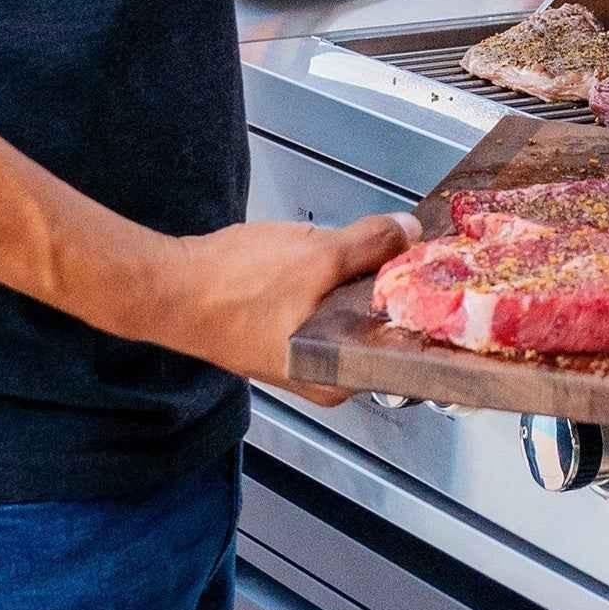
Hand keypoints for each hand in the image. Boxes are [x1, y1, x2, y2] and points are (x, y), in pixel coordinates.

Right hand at [155, 211, 421, 406]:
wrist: (168, 287)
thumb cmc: (233, 289)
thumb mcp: (316, 257)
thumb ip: (370, 245)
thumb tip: (409, 232)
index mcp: (340, 377)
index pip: (404, 344)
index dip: (424, 303)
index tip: (440, 268)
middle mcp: (324, 375)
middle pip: (378, 320)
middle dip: (390, 282)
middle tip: (404, 244)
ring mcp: (302, 350)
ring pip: (351, 305)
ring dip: (358, 275)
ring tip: (362, 244)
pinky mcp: (282, 327)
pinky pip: (324, 298)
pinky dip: (329, 275)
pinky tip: (322, 252)